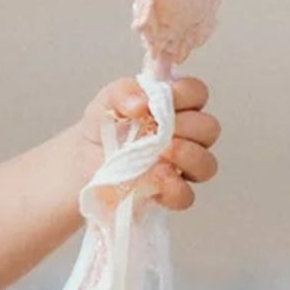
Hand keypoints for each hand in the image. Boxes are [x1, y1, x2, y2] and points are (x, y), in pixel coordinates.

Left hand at [73, 74, 220, 210]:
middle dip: (188, 125)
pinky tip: (154, 179)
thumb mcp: (107, 101)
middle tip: (160, 128)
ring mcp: (179, 168)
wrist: (80, 163)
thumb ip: (124, 93)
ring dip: (189, 155)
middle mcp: (186, 137)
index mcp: (176, 107)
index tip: (159, 100)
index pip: (198, 94)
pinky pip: (186, 196)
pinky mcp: (167, 195)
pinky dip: (173, 188)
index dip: (185, 94)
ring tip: (163, 151)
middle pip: (209, 129)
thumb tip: (142, 103)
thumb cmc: (103, 128)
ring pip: (207, 164)